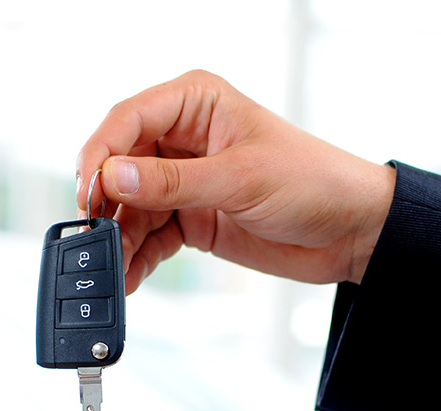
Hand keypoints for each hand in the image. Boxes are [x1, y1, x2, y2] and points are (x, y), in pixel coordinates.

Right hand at [76, 70, 395, 289]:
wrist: (351, 232)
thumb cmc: (314, 182)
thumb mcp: (241, 178)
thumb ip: (173, 182)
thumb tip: (114, 177)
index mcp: (197, 104)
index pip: (128, 119)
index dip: (101, 154)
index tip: (89, 190)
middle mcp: (183, 138)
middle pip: (120, 165)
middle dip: (106, 203)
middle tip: (95, 235)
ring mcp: (184, 180)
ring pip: (131, 206)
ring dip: (119, 238)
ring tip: (112, 267)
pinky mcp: (190, 216)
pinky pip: (150, 235)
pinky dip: (138, 257)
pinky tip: (130, 277)